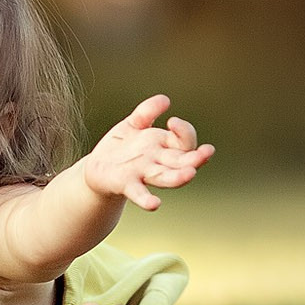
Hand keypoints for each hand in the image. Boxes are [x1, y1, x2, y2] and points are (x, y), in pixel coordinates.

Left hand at [82, 95, 213, 211]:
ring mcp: (145, 175)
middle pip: (183, 161)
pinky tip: (155, 204)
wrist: (98, 168)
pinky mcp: (127, 185)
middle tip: (207, 152)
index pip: (185, 141)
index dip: (184, 131)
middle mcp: (159, 162)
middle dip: (196, 158)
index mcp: (164, 146)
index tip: (173, 122)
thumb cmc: (122, 147)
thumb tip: (165, 99)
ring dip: (179, 177)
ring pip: (167, 178)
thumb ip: (147, 111)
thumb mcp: (133, 124)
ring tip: (190, 174)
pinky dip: (147, 200)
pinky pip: (139, 194)